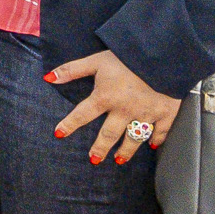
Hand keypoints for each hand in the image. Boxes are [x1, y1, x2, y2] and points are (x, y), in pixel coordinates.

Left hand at [47, 48, 183, 164]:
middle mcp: (124, 110)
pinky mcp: (166, 112)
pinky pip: (162, 130)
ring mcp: (146, 113)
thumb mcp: (97, 60)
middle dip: (100, 148)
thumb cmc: (127, 55)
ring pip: (134, 138)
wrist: (163, 53)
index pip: (82, 115)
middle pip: (109, 134)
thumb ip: (72, 70)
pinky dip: (158, 138)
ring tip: (119, 160)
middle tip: (94, 159)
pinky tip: (153, 145)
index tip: (59, 134)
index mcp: (105, 98)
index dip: (69, 125)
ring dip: (126, 150)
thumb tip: (48, 78)